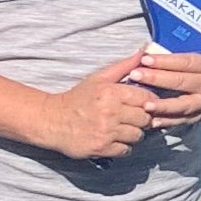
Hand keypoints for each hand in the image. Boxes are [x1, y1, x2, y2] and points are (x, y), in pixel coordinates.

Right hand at [39, 53, 154, 159]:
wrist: (52, 120)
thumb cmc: (78, 98)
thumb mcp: (99, 78)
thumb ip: (125, 65)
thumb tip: (145, 50)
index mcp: (112, 93)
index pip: (147, 99)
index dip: (148, 102)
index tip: (142, 104)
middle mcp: (110, 113)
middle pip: (145, 119)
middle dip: (142, 118)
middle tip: (133, 117)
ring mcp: (106, 132)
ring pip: (137, 136)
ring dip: (133, 133)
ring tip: (123, 128)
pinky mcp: (101, 148)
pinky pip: (125, 150)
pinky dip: (123, 146)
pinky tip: (114, 138)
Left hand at [131, 49, 200, 126]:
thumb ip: (185, 54)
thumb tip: (153, 48)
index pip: (185, 62)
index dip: (165, 61)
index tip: (145, 59)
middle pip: (181, 82)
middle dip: (156, 79)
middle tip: (135, 75)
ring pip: (182, 105)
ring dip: (162, 105)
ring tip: (144, 105)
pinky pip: (184, 120)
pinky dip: (168, 121)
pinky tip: (153, 120)